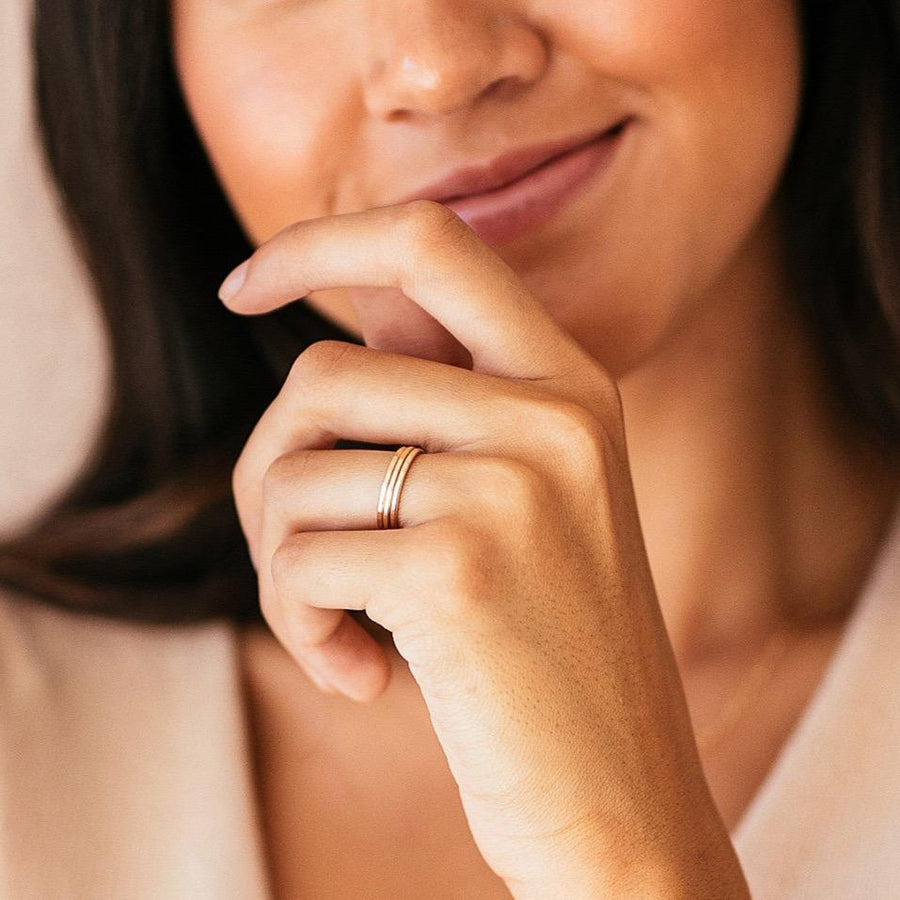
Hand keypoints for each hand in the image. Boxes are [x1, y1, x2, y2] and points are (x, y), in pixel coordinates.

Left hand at [219, 201, 749, 897]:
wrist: (620, 793)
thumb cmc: (545, 649)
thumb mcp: (524, 502)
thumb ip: (440, 409)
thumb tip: (317, 338)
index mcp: (570, 383)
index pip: (429, 241)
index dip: (317, 244)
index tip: (241, 287)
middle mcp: (552, 415)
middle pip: (320, 376)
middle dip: (268, 468)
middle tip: (292, 549)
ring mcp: (512, 487)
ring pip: (294, 471)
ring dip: (281, 564)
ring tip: (339, 626)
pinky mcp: (459, 570)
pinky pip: (297, 561)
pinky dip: (298, 625)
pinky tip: (361, 675)